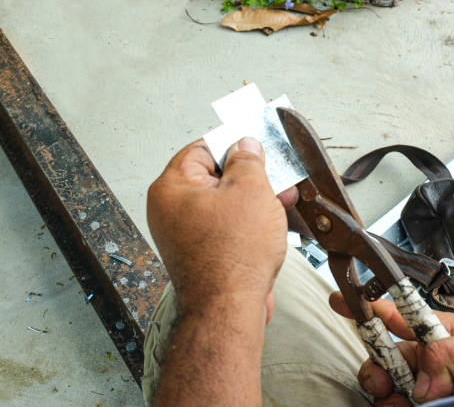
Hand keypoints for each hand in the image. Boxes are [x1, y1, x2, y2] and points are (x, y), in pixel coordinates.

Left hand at [147, 137, 297, 320]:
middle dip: (250, 176)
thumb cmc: (233, 256)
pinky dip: (246, 221)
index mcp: (171, 188)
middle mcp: (171, 210)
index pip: (201, 149)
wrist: (229, 309)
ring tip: (282, 200)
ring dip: (254, 199)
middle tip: (276, 176)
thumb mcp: (250, 189)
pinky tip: (271, 221)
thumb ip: (248, 160)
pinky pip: (224, 226)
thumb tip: (245, 144)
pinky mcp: (200, 252)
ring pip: (223, 203)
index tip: (256, 145)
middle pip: (214, 178)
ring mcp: (184, 233)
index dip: (232, 144)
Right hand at [330, 291, 453, 404]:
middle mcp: (428, 362)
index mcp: (441, 334)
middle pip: (385, 356)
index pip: (397, 314)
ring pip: (386, 388)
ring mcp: (425, 390)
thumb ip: (448, 355)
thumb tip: (420, 380)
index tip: (342, 301)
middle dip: (375, 366)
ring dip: (384, 395)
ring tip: (397, 403)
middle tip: (381, 381)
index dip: (367, 306)